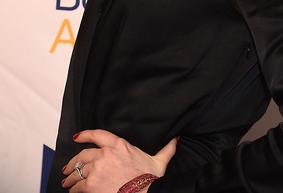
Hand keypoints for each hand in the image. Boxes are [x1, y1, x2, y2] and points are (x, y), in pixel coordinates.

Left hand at [61, 129, 176, 191]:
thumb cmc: (149, 180)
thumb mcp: (159, 161)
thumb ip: (166, 148)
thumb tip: (176, 139)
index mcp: (119, 145)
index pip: (98, 134)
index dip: (85, 134)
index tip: (78, 136)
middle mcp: (105, 153)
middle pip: (83, 154)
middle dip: (74, 162)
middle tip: (69, 168)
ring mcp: (97, 168)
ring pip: (78, 170)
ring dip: (71, 177)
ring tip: (67, 182)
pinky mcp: (91, 184)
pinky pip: (77, 185)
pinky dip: (73, 189)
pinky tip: (72, 191)